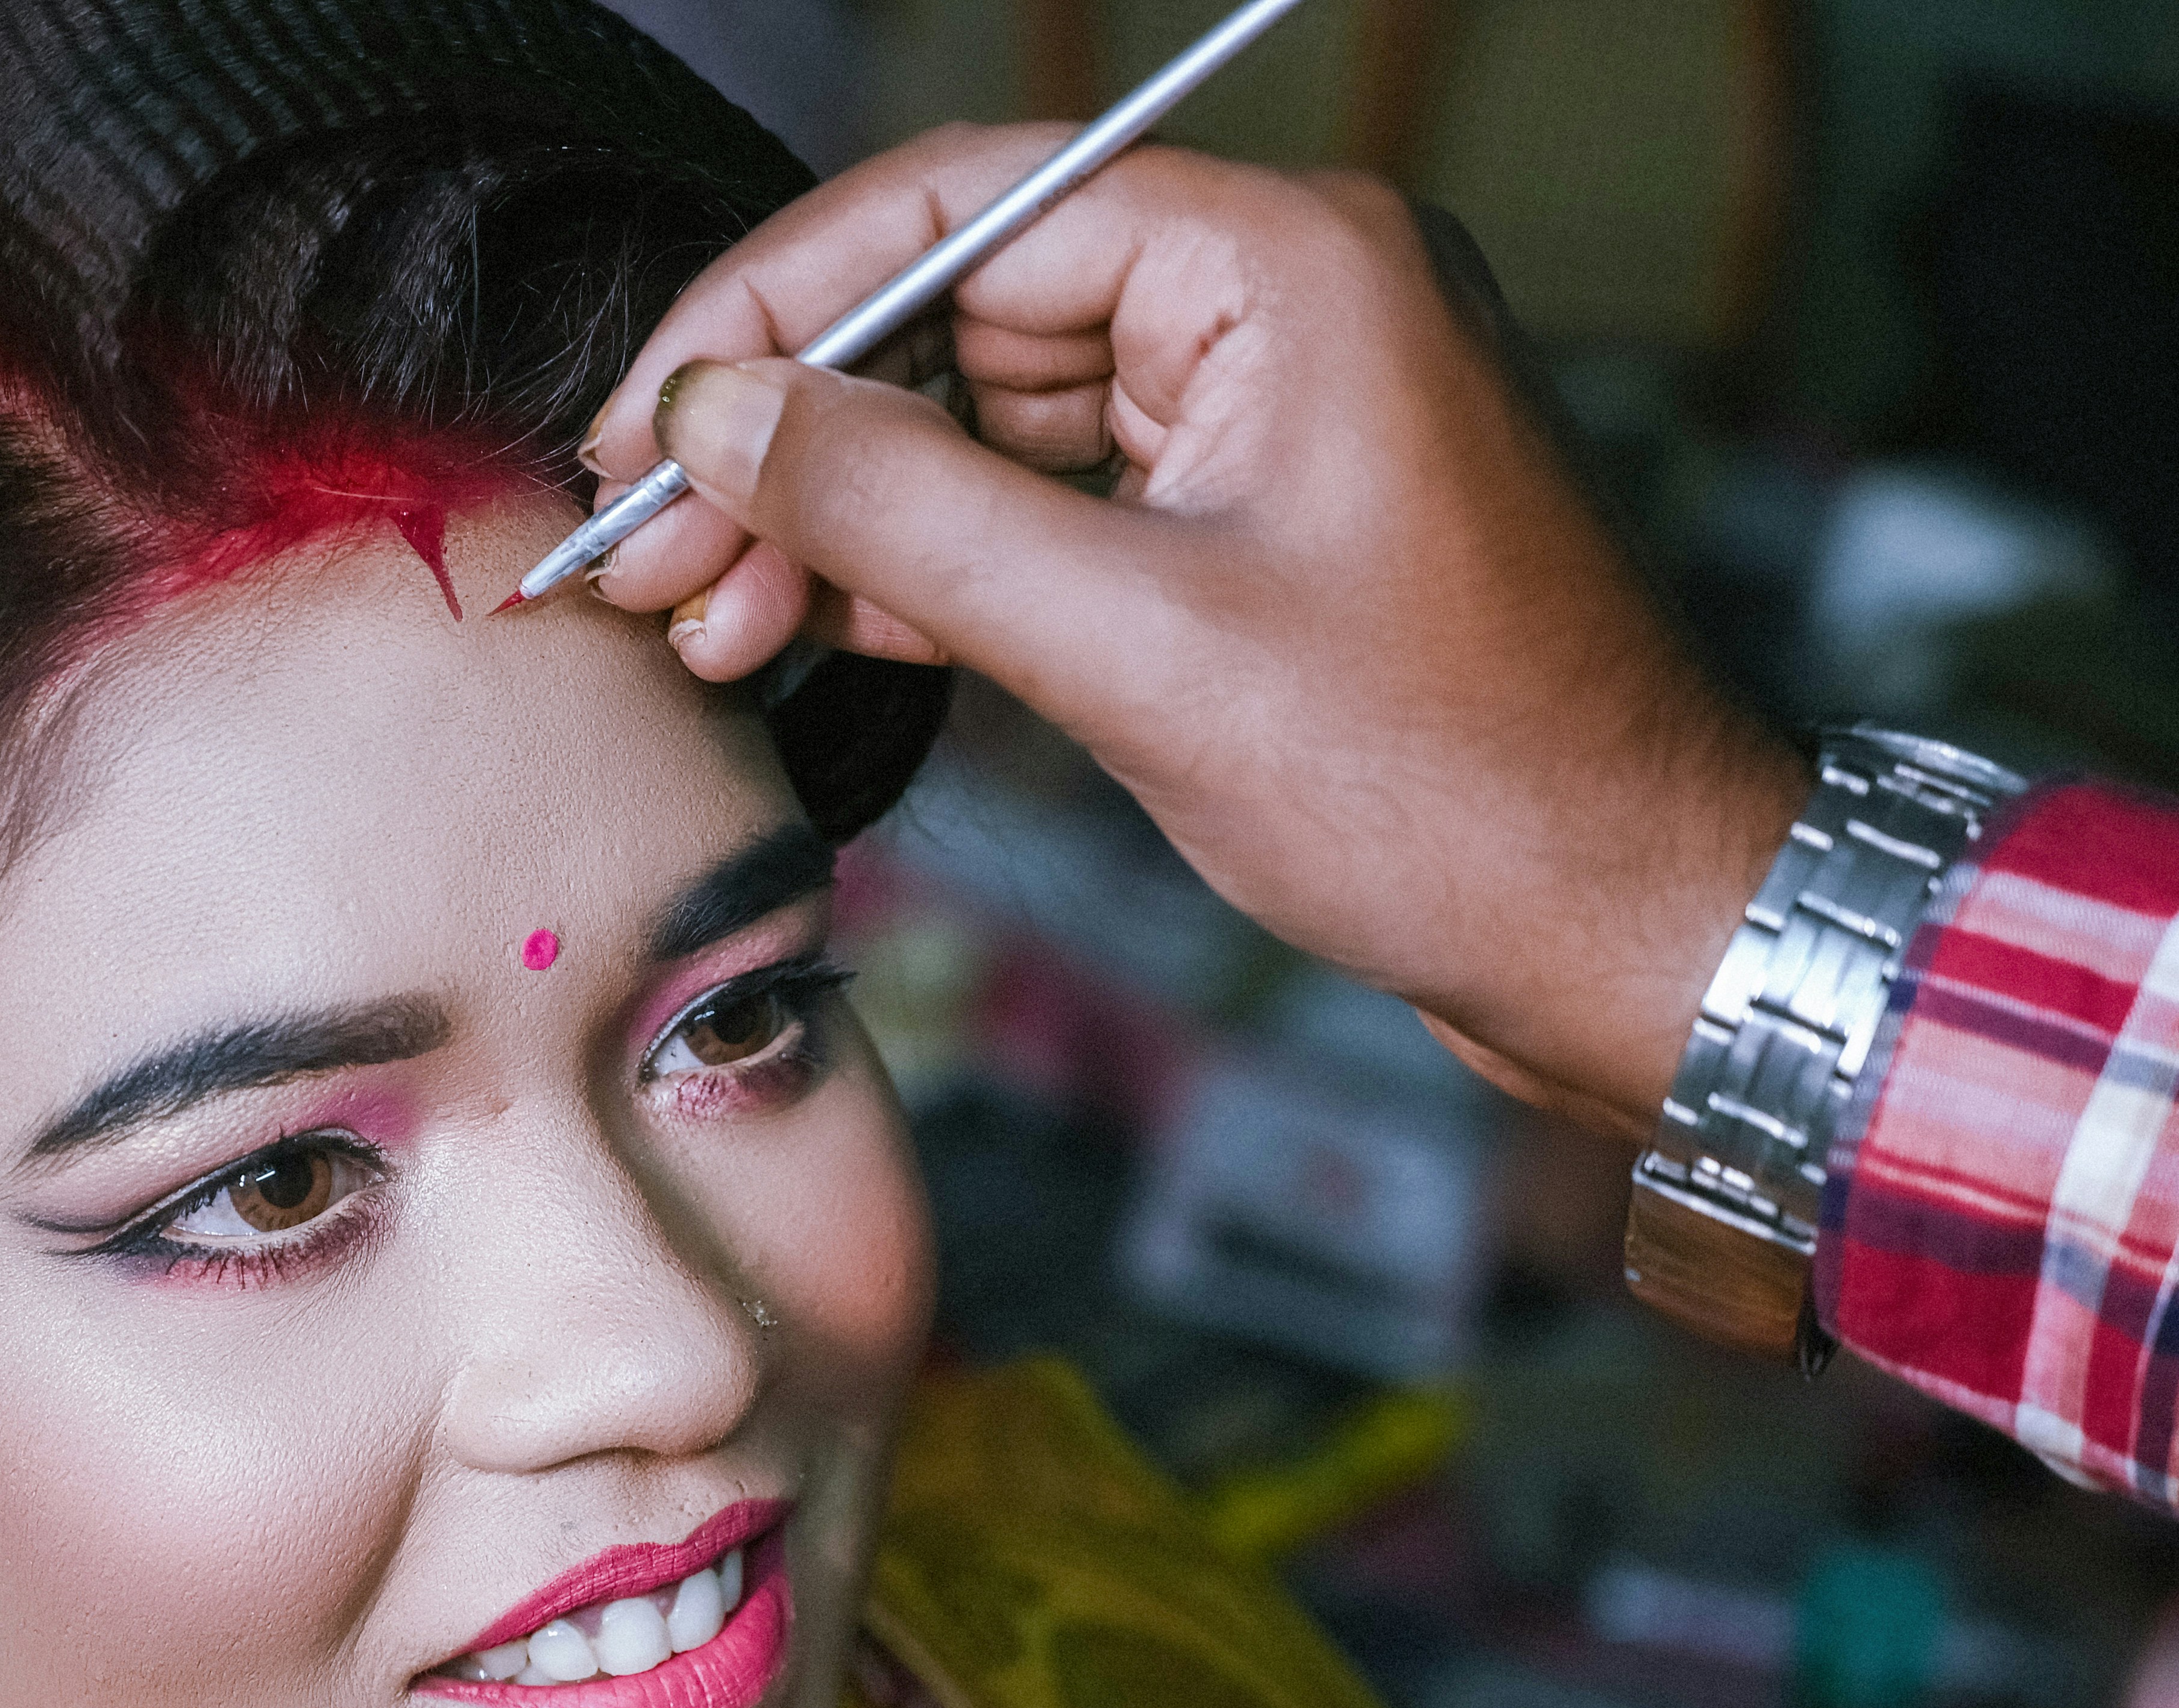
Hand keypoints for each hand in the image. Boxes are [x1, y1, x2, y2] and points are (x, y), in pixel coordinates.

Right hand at [579, 125, 1806, 1138]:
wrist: (1629, 933)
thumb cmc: (1456, 791)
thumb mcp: (1135, 648)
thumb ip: (904, 515)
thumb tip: (719, 417)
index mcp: (1286, 269)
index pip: (963, 210)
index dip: (773, 306)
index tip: (646, 415)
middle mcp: (1275, 309)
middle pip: (957, 316)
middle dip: (788, 436)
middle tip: (642, 551)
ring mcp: (1259, 422)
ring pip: (982, 425)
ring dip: (835, 521)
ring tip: (695, 617)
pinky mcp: (1242, 531)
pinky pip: (1043, 513)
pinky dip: (923, 572)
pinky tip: (801, 627)